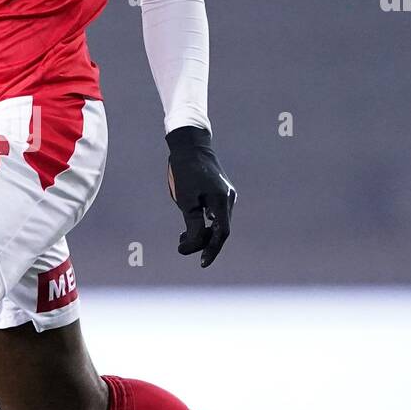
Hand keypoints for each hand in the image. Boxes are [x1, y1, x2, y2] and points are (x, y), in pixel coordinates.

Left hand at [165, 125, 236, 267]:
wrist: (190, 145)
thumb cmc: (185, 172)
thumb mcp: (186, 202)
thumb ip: (192, 226)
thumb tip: (192, 248)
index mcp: (222, 201)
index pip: (221, 234)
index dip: (212, 250)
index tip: (202, 264)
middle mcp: (229, 199)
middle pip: (220, 230)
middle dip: (203, 242)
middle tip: (181, 244)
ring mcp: (226, 194)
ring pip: (218, 222)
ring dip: (202, 232)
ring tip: (181, 236)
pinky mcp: (221, 191)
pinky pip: (216, 213)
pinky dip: (204, 222)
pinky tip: (191, 224)